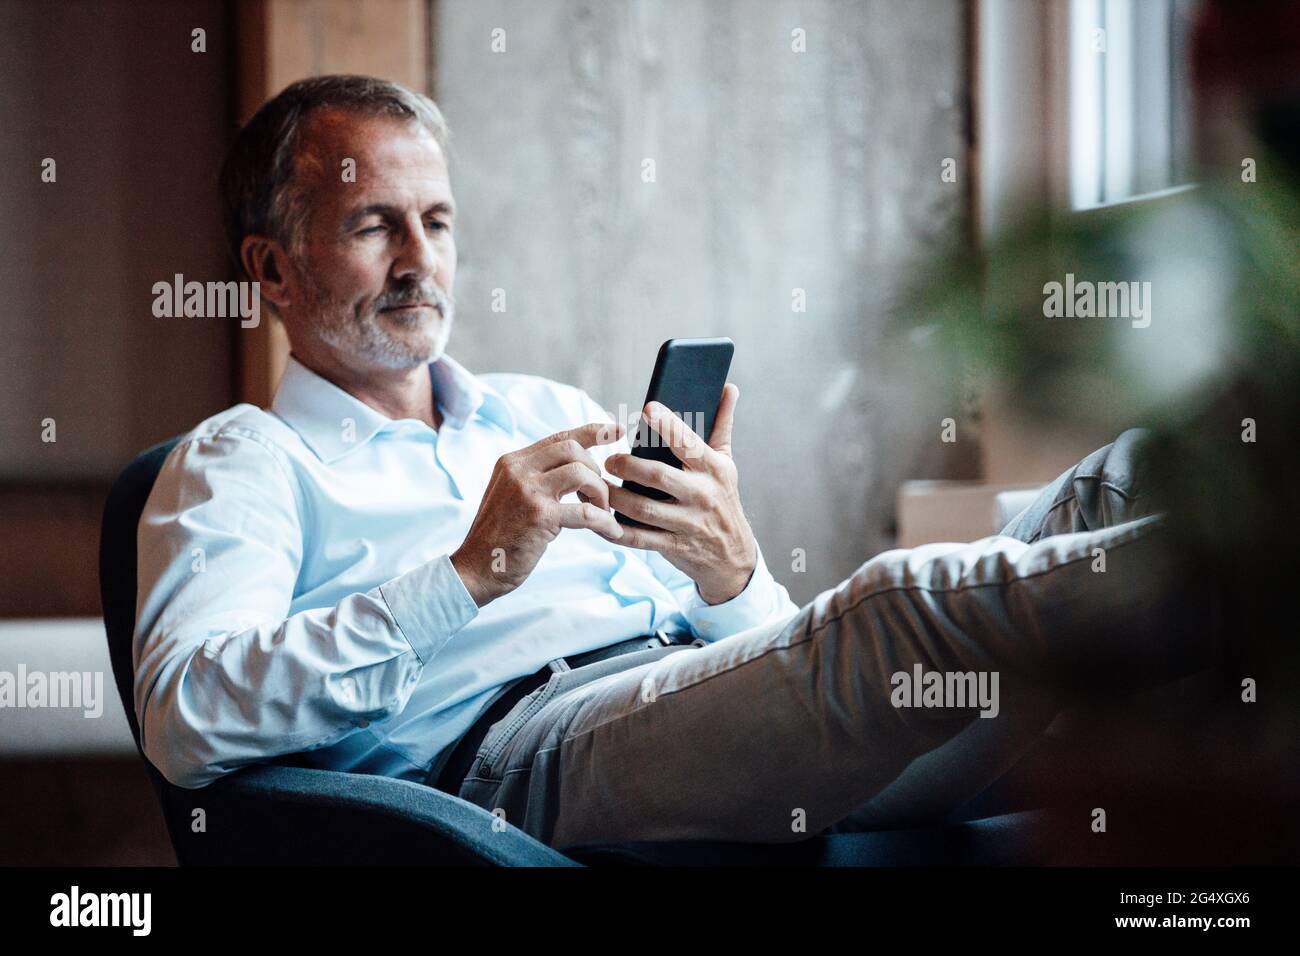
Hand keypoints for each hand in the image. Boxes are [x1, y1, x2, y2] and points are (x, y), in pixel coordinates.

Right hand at [451, 421, 625, 606]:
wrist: (477, 568)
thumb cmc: (500, 536)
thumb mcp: (512, 495)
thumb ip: (537, 477)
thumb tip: (576, 465)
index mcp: (512, 462)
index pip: (559, 437)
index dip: (592, 432)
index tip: (616, 430)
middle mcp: (518, 470)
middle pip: (573, 450)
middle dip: (595, 470)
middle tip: (598, 495)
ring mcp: (527, 491)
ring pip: (582, 474)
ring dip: (600, 493)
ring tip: (601, 512)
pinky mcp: (539, 517)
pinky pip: (586, 512)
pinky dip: (604, 521)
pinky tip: (611, 531)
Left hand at [598, 383, 756, 603]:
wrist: (732, 556)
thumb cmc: (723, 498)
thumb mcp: (726, 462)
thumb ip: (722, 424)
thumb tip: (729, 387)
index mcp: (714, 469)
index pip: (689, 443)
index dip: (668, 425)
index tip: (648, 409)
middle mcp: (702, 495)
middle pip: (659, 476)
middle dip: (628, 465)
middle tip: (609, 459)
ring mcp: (688, 524)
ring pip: (643, 508)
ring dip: (616, 496)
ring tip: (599, 485)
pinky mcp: (674, 547)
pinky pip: (639, 538)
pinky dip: (616, 530)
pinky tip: (600, 518)